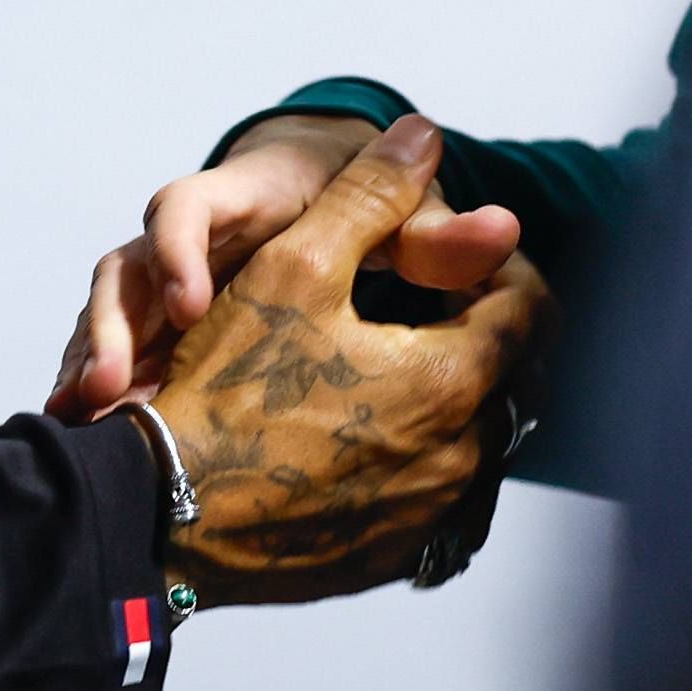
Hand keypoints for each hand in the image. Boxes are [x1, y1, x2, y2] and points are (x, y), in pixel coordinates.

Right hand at [146, 117, 548, 603]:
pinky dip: (413, 460)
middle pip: (509, 378)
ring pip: (474, 442)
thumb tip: (423, 131)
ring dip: (447, 400)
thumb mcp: (294, 264)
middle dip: (476, 335)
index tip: (455, 258)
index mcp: (453, 380)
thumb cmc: (225, 387)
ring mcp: (428, 519)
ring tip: (384, 369)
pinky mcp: (391, 559)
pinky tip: (355, 436)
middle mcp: (461, 460)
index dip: (498, 267)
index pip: (529, 307)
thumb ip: (368, 193)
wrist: (161, 514)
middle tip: (421, 308)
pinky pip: (434, 500)